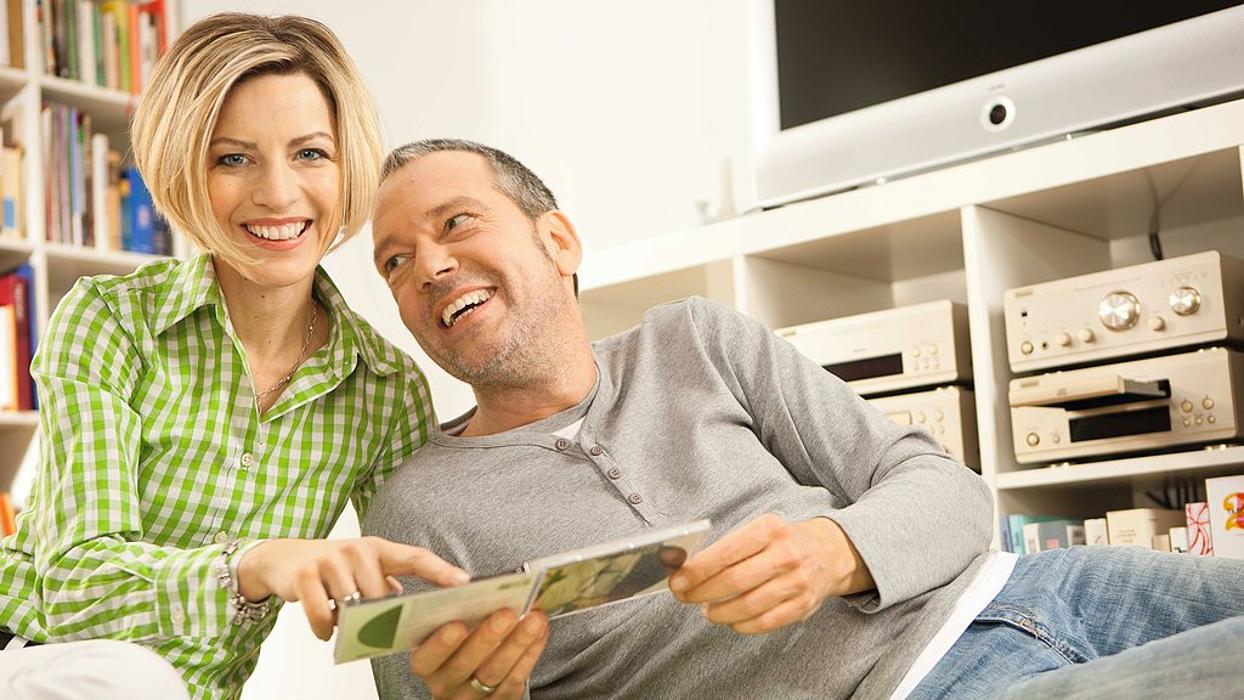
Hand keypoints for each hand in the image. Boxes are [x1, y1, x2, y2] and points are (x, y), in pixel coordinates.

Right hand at [236, 537, 468, 639]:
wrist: (282, 559)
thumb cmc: (332, 569)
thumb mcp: (364, 570)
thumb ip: (388, 587)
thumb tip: (415, 613)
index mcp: (378, 549)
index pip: (416, 557)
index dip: (441, 570)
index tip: (465, 583)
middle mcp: (357, 549)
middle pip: (381, 594)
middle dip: (378, 616)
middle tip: (371, 625)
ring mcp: (330, 559)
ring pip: (352, 607)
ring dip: (347, 623)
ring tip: (341, 620)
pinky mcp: (305, 575)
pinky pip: (323, 615)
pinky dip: (324, 629)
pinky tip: (324, 626)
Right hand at [411, 610, 547, 698]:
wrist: (471, 680)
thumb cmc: (458, 646)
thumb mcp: (446, 633)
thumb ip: (454, 613)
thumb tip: (468, 585)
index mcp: (427, 664)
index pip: (427, 658)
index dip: (440, 644)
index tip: (456, 625)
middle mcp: (446, 684)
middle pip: (464, 664)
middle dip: (487, 637)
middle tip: (505, 614)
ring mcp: (472, 696)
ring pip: (494, 672)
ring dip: (517, 643)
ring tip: (533, 620)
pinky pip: (515, 680)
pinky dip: (530, 653)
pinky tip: (540, 633)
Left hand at [668, 514, 872, 634]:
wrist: (829, 552)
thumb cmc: (781, 542)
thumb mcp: (758, 531)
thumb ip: (725, 548)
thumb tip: (685, 569)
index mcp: (770, 529)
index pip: (726, 553)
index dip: (697, 570)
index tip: (677, 580)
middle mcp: (786, 555)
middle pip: (734, 581)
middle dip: (701, 592)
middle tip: (684, 596)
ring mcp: (797, 583)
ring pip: (748, 606)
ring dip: (719, 612)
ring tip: (706, 610)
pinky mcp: (802, 606)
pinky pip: (764, 623)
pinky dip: (740, 624)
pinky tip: (730, 619)